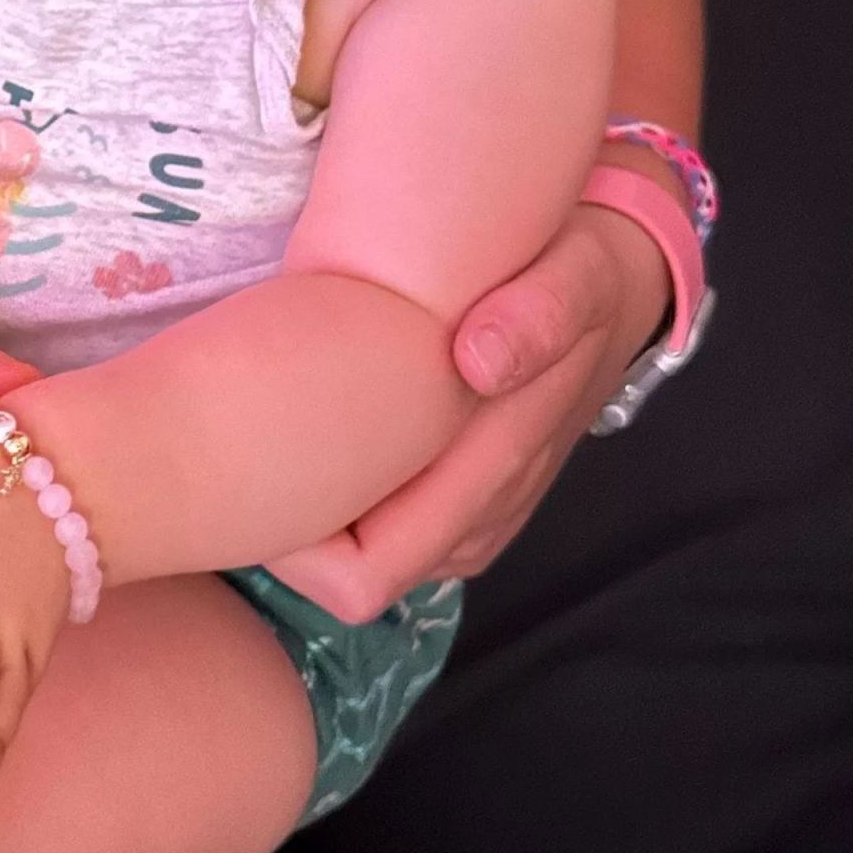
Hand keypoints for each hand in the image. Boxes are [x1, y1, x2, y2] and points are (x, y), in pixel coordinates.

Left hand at [265, 200, 670, 621]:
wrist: (615, 288)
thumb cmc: (580, 277)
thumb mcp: (572, 273)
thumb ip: (539, 316)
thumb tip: (476, 360)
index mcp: (491, 479)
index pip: (364, 576)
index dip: (294, 551)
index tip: (248, 473)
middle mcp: (477, 520)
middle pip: (351, 580)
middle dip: (290, 531)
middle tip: (238, 449)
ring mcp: (470, 518)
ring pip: (364, 556)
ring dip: (318, 512)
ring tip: (271, 437)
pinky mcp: (459, 498)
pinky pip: (384, 525)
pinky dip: (346, 491)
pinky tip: (317, 432)